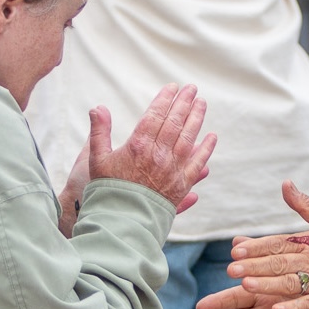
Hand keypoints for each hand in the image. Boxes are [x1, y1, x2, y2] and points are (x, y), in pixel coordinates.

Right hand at [70, 84, 215, 222]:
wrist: (121, 220)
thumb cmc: (107, 190)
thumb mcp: (97, 159)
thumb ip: (99, 132)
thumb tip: (98, 107)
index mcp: (138, 146)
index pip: (155, 115)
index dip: (165, 99)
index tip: (173, 87)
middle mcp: (158, 155)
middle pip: (175, 122)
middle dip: (184, 103)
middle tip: (192, 88)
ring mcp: (172, 169)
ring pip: (189, 138)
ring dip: (197, 118)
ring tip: (202, 103)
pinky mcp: (181, 185)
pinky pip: (198, 163)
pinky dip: (206, 149)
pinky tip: (212, 136)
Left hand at [190, 182, 308, 308]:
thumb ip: (304, 205)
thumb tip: (285, 183)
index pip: (278, 243)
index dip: (256, 247)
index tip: (235, 250)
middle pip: (279, 264)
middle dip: (254, 266)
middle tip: (231, 269)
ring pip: (291, 283)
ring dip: (268, 285)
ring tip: (246, 286)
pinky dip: (295, 307)